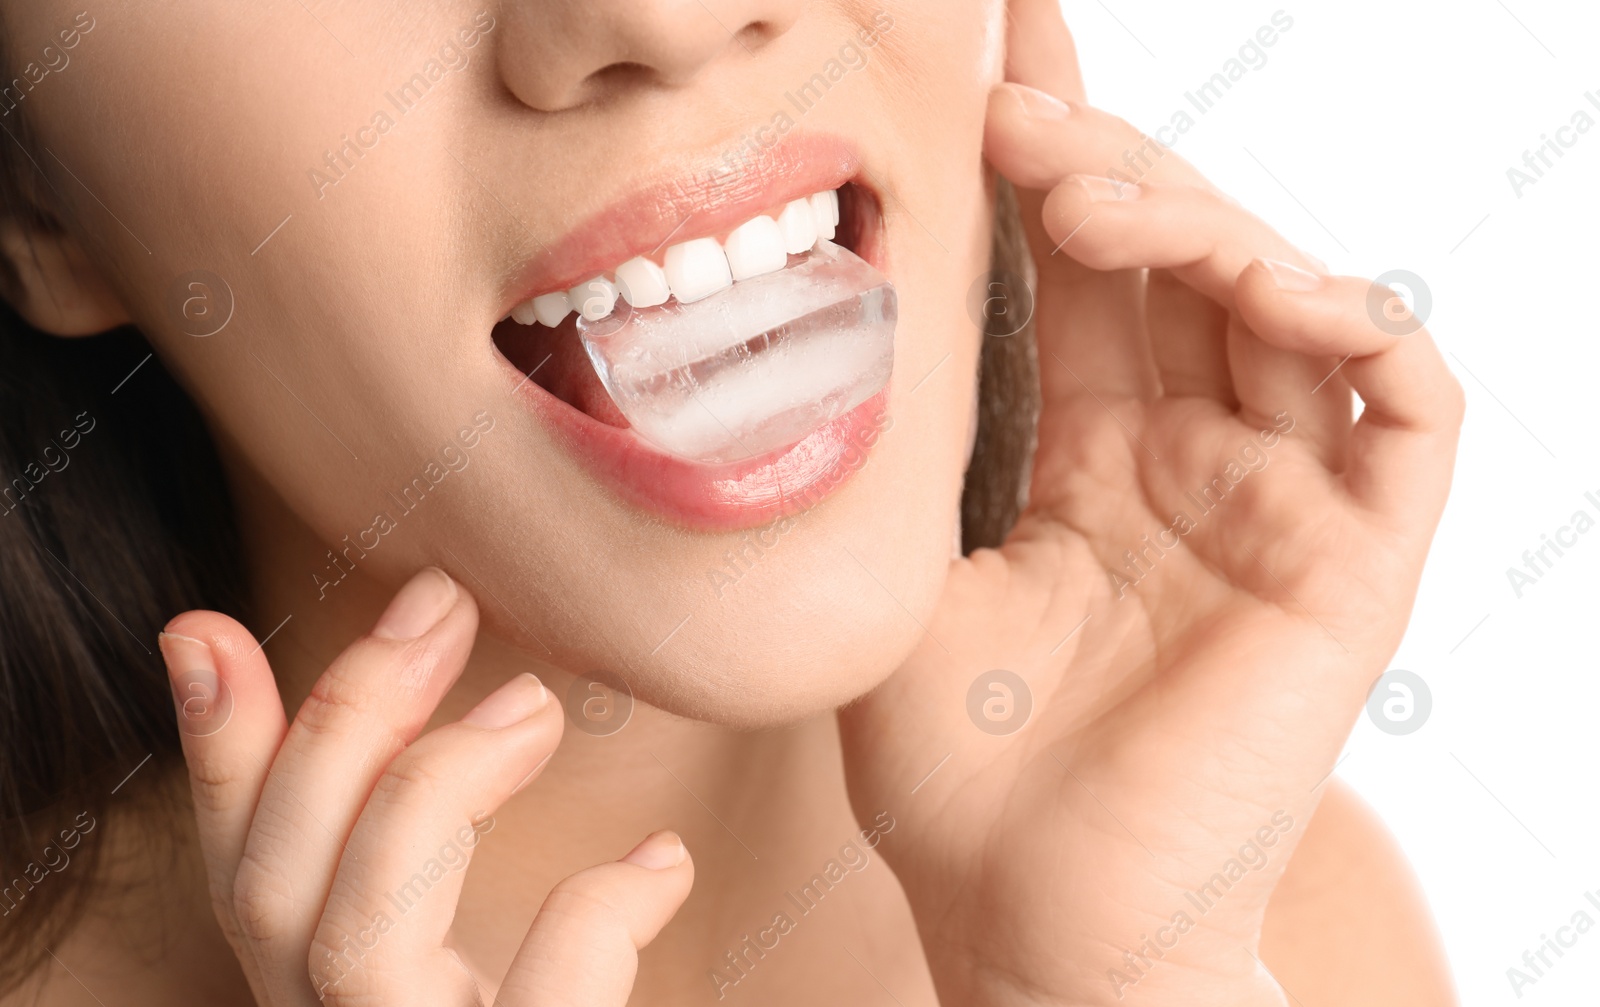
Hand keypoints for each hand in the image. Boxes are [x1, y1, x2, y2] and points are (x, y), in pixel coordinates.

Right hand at [159, 567, 692, 1004]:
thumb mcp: (441, 931)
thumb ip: (376, 819)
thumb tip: (237, 654)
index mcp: (330, 996)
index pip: (238, 874)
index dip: (215, 753)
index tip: (209, 628)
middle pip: (282, 888)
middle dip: (350, 720)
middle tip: (442, 604)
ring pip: (359, 935)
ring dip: (439, 787)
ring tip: (538, 708)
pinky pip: (541, 995)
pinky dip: (603, 909)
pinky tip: (660, 862)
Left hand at [838, 3, 1463, 1004]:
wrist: (1027, 928)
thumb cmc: (958, 783)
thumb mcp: (901, 581)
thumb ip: (918, 453)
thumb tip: (867, 304)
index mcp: (1095, 461)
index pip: (1088, 277)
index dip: (1054, 164)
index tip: (995, 61)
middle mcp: (1195, 464)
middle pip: (1181, 264)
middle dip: (1107, 160)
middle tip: (1012, 103)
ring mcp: (1281, 507)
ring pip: (1284, 304)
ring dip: (1198, 222)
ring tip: (1078, 193)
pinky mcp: (1355, 566)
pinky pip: (1405, 407)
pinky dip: (1353, 320)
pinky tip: (1256, 279)